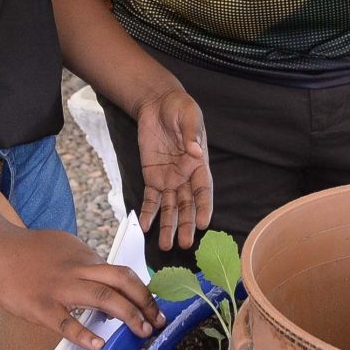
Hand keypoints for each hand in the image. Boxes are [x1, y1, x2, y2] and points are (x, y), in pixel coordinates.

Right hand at [0, 224, 162, 349]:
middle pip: (121, 280)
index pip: (121, 272)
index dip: (142, 290)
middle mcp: (77, 269)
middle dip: (145, 301)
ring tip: (142, 331)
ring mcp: (59, 288)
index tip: (153, 306)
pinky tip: (99, 344)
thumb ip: (84, 261)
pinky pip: (66, 322)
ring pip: (103, 296)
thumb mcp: (63, 245)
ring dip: (128, 313)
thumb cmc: (26, 249)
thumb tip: (106, 277)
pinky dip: (84, 334)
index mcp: (84, 256)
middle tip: (158, 321)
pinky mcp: (40, 306)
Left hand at [132, 88, 212, 250]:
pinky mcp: (152, 176)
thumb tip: (195, 151)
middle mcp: (185, 176)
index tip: (203, 224)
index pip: (203, 190)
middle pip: (187, 205)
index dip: (204, 207)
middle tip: (184, 244)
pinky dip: (148, 211)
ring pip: (170, 207)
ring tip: (165, 245)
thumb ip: (191, 134)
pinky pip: (150, 198)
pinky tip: (145, 225)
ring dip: (167, 226)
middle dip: (185, 225)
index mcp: (199, 163)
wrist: (157, 103)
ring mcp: (168, 178)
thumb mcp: (188, 115)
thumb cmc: (179, 108)